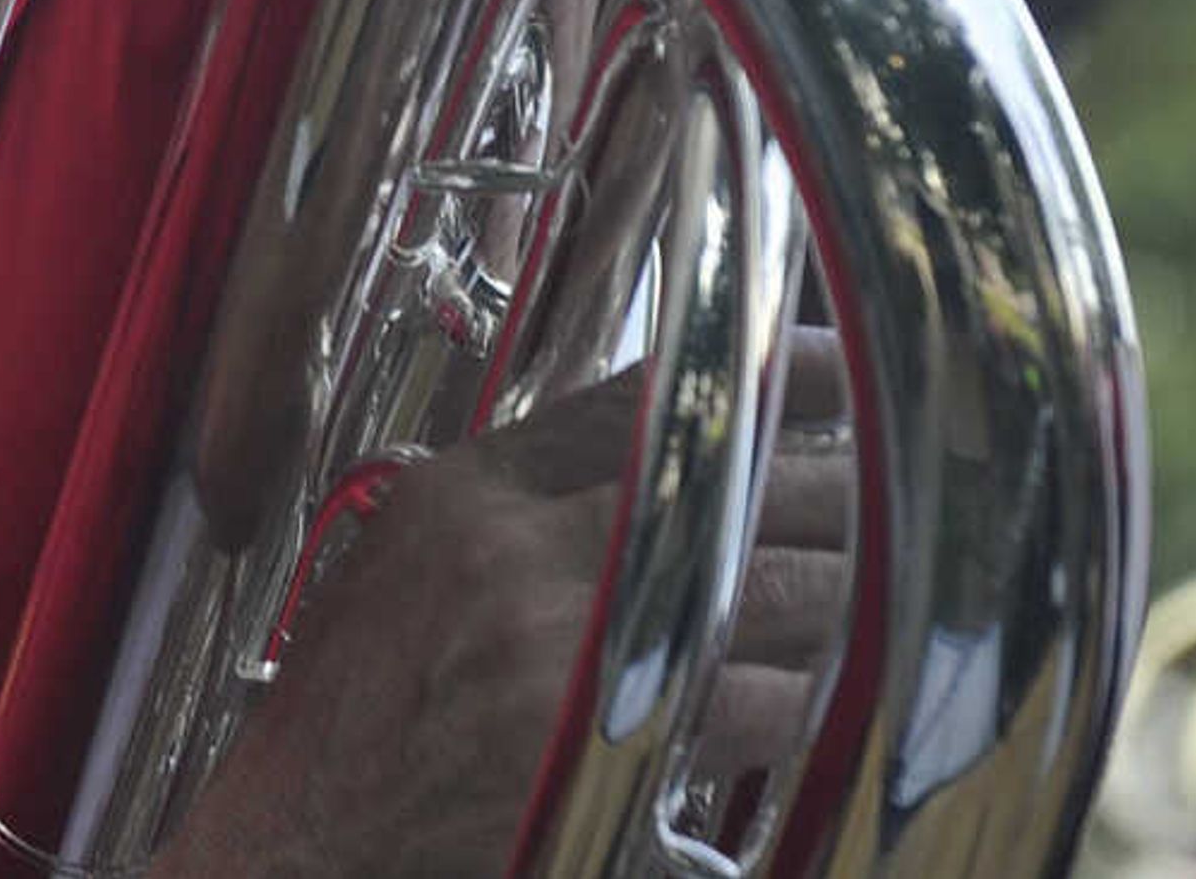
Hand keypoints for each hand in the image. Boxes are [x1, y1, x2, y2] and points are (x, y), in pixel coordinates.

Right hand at [145, 331, 852, 878]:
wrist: (293, 849)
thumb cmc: (354, 725)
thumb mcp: (411, 571)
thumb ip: (521, 510)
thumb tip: (662, 464)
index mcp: (466, 489)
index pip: (646, 397)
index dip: (767, 374)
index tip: (848, 366)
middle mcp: (510, 545)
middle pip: (727, 479)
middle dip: (835, 488)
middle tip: (903, 493)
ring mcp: (556, 643)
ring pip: (764, 586)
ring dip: (847, 593)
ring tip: (891, 589)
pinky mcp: (602, 746)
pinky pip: (761, 702)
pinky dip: (811, 700)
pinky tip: (836, 701)